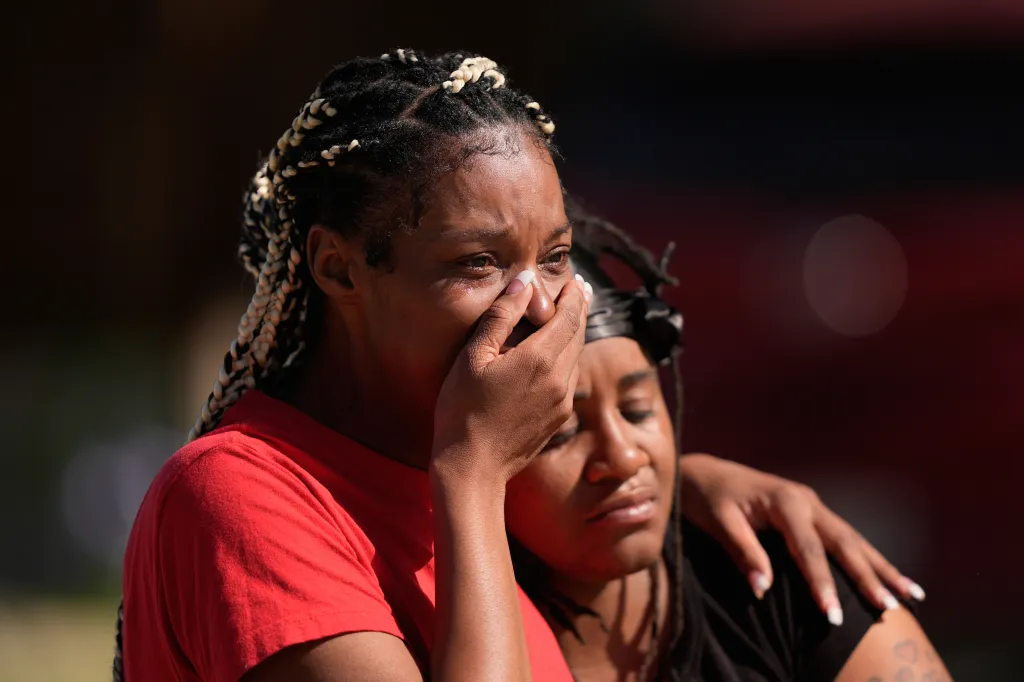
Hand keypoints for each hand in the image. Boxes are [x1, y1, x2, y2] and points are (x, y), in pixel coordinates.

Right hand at [432, 271, 591, 487]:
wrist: (473, 468)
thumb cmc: (463, 410)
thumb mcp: (474, 357)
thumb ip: (502, 316)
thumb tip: (525, 282)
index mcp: (540, 359)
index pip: (569, 316)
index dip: (573, 295)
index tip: (574, 279)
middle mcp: (560, 379)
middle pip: (578, 334)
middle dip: (579, 309)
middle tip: (579, 289)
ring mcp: (562, 401)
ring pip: (576, 357)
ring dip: (575, 333)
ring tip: (570, 315)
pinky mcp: (559, 417)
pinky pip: (569, 378)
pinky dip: (568, 357)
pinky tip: (557, 353)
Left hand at [678, 454, 925, 620]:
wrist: (704, 473)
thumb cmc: (708, 499)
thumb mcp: (718, 522)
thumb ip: (742, 551)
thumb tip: (763, 588)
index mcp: (784, 501)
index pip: (808, 550)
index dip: (821, 583)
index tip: (833, 615)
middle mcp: (806, 500)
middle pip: (843, 543)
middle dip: (867, 577)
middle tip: (888, 608)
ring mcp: (814, 504)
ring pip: (854, 540)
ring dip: (881, 568)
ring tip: (912, 596)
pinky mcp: (814, 512)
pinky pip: (846, 538)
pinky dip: (870, 558)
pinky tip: (891, 577)